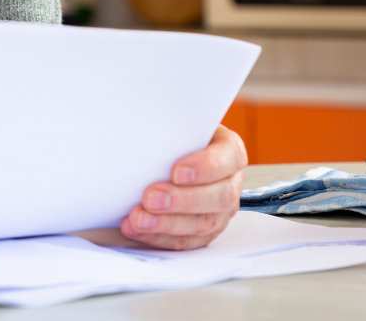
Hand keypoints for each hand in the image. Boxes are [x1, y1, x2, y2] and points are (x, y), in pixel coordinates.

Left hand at [120, 124, 245, 249]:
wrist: (168, 153)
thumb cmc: (173, 135)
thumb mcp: (176, 124)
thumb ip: (168, 127)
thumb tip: (140, 126)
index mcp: (229, 151)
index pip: (228, 158)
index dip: (205, 167)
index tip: (176, 171)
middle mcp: (230, 182)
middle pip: (218, 197)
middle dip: (182, 201)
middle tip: (150, 198)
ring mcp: (220, 210)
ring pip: (202, 224)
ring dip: (167, 225)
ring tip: (137, 219)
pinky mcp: (204, 230)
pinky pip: (186, 241)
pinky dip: (159, 238)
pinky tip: (135, 230)